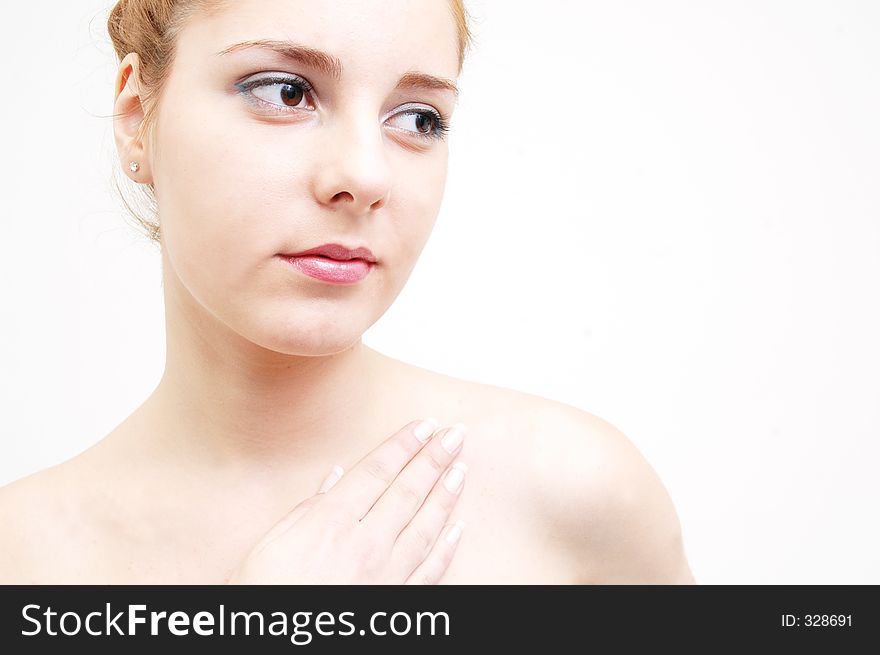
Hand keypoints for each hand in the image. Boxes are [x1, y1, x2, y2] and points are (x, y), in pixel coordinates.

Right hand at [228, 418, 467, 583]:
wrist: (272, 647)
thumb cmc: (262, 595)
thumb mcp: (269, 544)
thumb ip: (307, 508)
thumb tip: (335, 477)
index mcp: (330, 523)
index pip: (377, 472)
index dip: (403, 445)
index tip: (424, 425)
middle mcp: (364, 545)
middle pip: (407, 492)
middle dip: (434, 459)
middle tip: (456, 434)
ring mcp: (385, 577)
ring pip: (425, 527)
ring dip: (446, 495)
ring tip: (462, 468)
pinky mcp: (396, 604)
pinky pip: (430, 572)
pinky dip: (447, 548)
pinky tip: (459, 528)